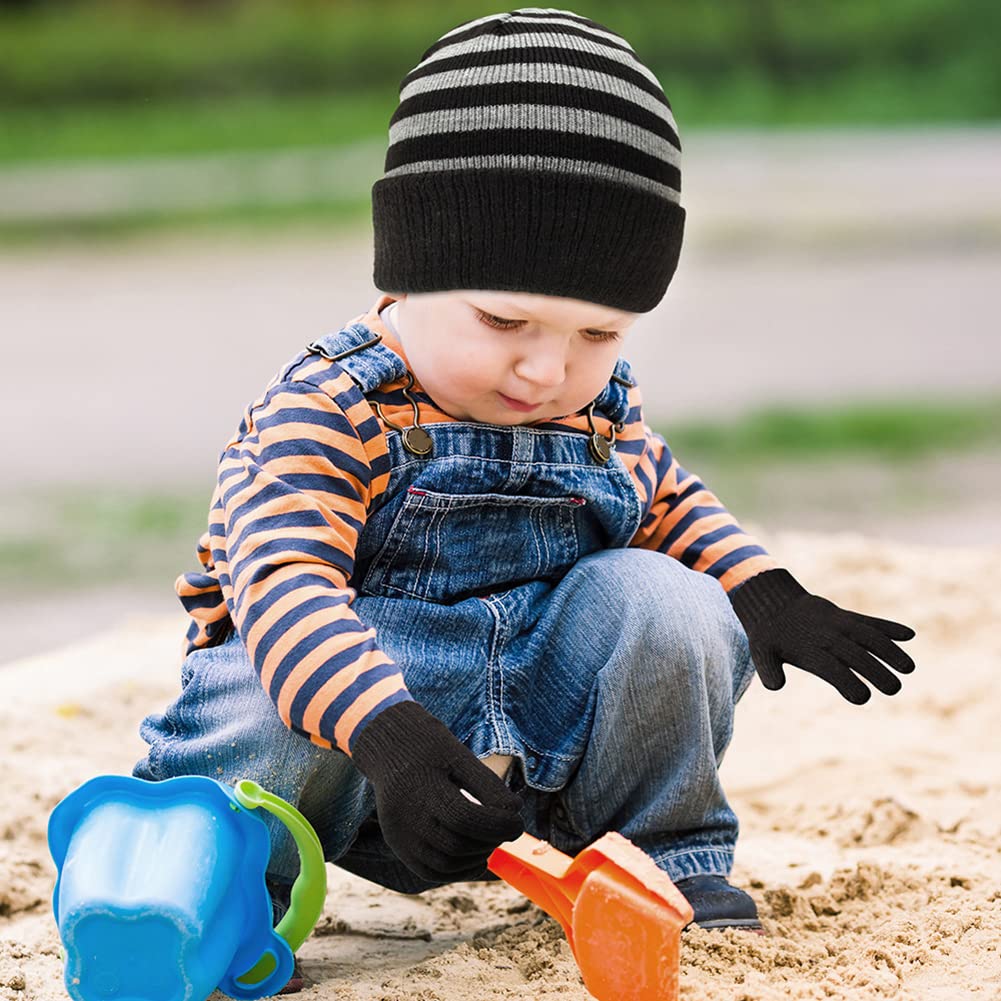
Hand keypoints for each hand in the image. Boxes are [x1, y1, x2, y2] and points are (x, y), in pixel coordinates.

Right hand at [351, 700, 524, 881]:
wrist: (387, 747)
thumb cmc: (429, 747)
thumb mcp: (460, 755)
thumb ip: (487, 785)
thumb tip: (515, 812)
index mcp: (422, 788)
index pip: (465, 819)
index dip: (497, 825)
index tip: (518, 822)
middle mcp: (405, 818)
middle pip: (455, 845)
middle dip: (489, 841)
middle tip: (506, 829)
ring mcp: (399, 836)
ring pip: (444, 865)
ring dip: (475, 859)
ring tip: (491, 840)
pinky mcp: (398, 846)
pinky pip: (430, 871)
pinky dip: (457, 870)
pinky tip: (476, 857)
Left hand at [731, 568, 915, 703]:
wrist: (772, 602)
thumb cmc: (769, 636)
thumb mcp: (761, 652)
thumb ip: (768, 670)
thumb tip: (775, 686)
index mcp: (807, 649)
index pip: (831, 668)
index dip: (846, 682)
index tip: (863, 698)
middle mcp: (826, 635)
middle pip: (855, 655)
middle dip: (875, 671)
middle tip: (894, 689)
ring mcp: (838, 623)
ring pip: (867, 636)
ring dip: (889, 649)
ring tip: (909, 668)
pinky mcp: (846, 616)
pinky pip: (869, 621)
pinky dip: (887, 627)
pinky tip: (909, 635)